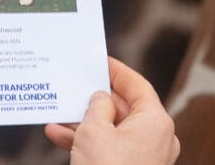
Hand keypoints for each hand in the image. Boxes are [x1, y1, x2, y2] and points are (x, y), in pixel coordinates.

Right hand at [45, 57, 179, 163]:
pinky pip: (109, 150)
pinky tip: (58, 136)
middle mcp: (156, 139)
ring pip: (112, 130)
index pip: (137, 85)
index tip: (100, 61)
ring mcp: (145, 158)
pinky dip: (86, 142)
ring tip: (57, 113)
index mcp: (155, 121)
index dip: (117, 71)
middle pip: (123, 108)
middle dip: (95, 99)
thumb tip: (101, 99)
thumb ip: (97, 106)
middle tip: (75, 85)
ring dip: (84, 122)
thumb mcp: (95, 129)